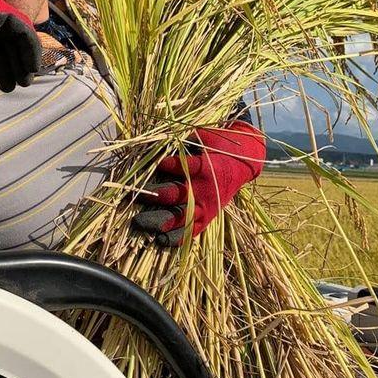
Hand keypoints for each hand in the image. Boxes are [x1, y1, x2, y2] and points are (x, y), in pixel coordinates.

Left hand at [132, 121, 265, 245]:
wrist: (242, 164)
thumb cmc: (216, 146)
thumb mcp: (202, 136)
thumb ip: (181, 141)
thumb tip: (155, 142)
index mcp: (205, 167)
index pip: (183, 167)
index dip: (167, 166)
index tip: (154, 164)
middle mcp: (205, 189)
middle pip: (176, 194)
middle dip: (154, 196)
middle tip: (135, 195)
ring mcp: (207, 206)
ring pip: (181, 217)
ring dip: (160, 220)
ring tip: (139, 222)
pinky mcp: (208, 217)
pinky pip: (192, 231)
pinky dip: (176, 237)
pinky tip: (159, 241)